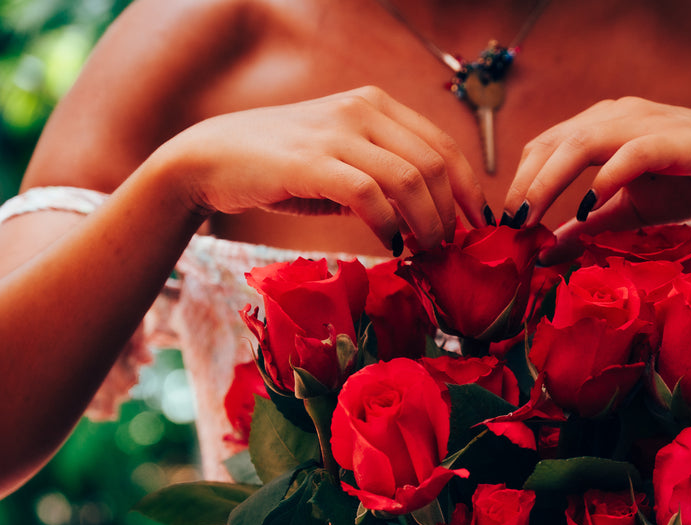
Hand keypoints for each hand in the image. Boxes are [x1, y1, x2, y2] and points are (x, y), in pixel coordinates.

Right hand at [157, 86, 488, 250]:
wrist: (212, 157)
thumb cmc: (284, 166)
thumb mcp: (345, 160)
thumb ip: (387, 178)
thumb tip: (434, 222)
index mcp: (377, 105)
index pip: (445, 146)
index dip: (469, 190)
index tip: (478, 227)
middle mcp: (362, 110)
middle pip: (435, 166)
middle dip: (449, 214)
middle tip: (447, 249)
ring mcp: (336, 133)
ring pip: (409, 181)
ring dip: (425, 225)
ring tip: (422, 252)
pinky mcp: (310, 162)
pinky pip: (369, 195)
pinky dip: (386, 226)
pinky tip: (387, 245)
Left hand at [503, 97, 690, 261]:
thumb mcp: (631, 213)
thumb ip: (590, 228)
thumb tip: (546, 255)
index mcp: (601, 127)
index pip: (543, 147)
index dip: (519, 184)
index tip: (504, 227)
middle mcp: (617, 116)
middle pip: (550, 142)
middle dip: (523, 184)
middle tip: (508, 226)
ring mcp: (646, 123)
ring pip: (581, 142)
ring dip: (549, 180)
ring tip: (532, 217)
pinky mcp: (677, 140)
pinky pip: (632, 152)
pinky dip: (607, 178)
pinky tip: (589, 206)